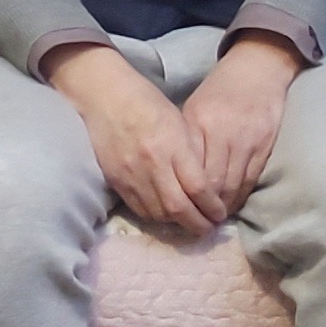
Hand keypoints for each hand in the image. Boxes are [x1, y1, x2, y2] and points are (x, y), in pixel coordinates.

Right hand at [47, 43, 217, 238]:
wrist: (104, 97)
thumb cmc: (147, 103)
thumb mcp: (179, 122)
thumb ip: (191, 153)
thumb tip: (207, 185)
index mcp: (172, 145)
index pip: (198, 188)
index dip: (212, 207)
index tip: (220, 214)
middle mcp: (152, 164)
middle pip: (178, 208)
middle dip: (198, 224)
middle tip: (208, 228)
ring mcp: (131, 175)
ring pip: (158, 214)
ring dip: (177, 223)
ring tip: (188, 222)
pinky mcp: (116, 181)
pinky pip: (139, 209)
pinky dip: (156, 216)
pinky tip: (164, 214)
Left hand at [178, 35, 302, 221]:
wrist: (257, 71)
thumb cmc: (219, 91)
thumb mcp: (193, 110)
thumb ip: (185, 142)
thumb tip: (173, 177)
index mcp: (200, 122)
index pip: (191, 169)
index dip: (186, 195)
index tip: (180, 209)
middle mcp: (224, 133)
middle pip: (213, 183)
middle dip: (205, 208)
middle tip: (197, 223)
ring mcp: (247, 140)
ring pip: (233, 185)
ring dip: (223, 206)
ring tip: (213, 218)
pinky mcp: (266, 145)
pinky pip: (251, 179)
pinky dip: (241, 196)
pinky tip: (232, 204)